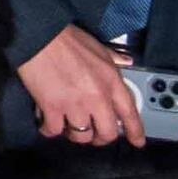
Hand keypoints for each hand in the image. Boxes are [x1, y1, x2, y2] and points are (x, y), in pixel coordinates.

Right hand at [22, 27, 145, 146]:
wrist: (40, 36)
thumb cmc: (67, 39)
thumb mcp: (98, 47)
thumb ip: (114, 58)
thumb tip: (125, 61)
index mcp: (111, 81)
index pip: (130, 113)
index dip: (135, 131)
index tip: (137, 142)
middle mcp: (97, 97)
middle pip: (106, 133)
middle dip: (100, 138)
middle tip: (92, 134)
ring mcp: (75, 105)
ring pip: (81, 136)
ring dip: (74, 133)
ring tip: (67, 125)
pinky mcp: (52, 108)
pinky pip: (54, 130)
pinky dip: (49, 129)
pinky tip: (46, 123)